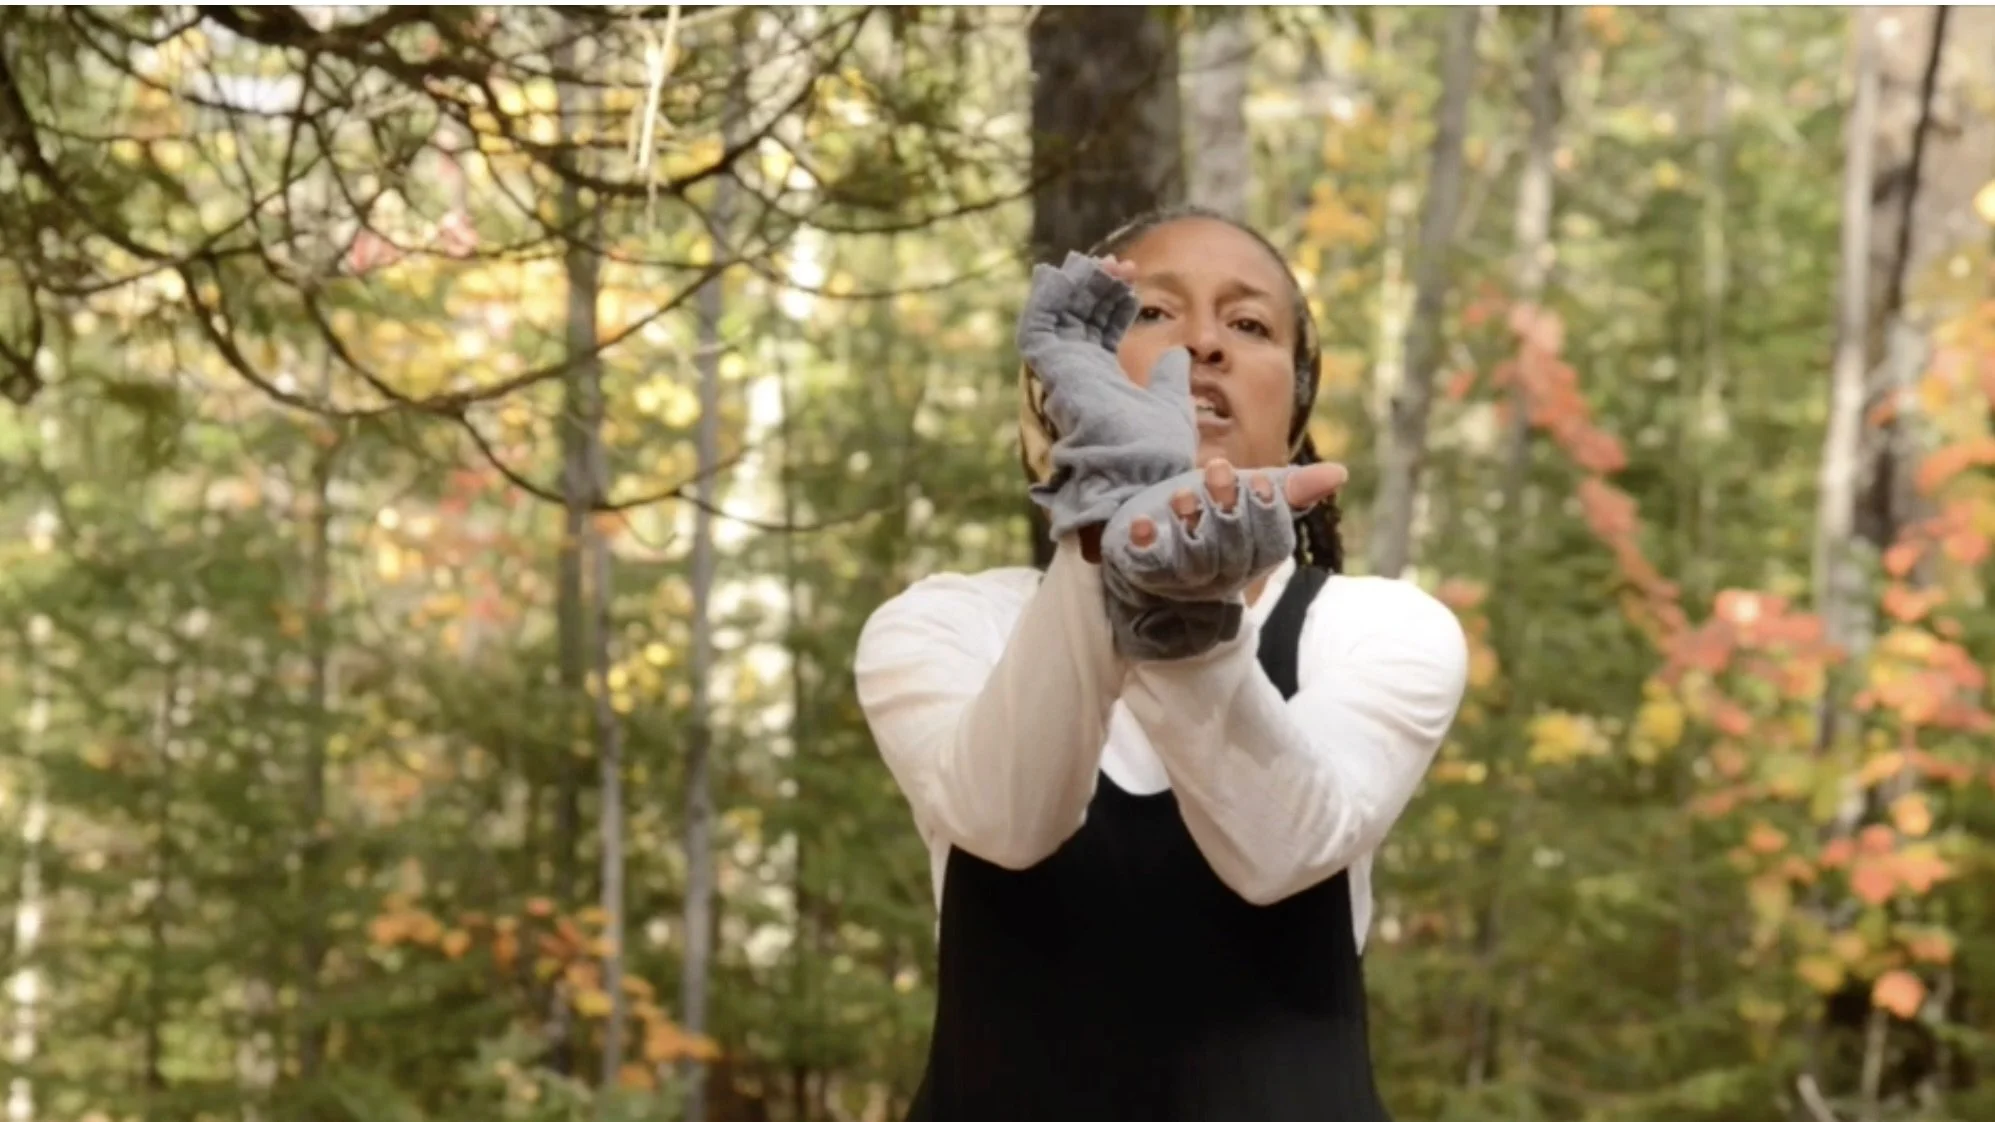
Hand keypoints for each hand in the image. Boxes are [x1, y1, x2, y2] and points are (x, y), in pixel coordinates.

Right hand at [1019, 252, 1199, 541]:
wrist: (1144, 477)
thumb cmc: (1157, 455)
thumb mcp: (1170, 404)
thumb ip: (1169, 380)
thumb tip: (1176, 356)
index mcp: (1102, 382)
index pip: (1097, 330)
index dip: (1111, 300)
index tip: (1132, 276)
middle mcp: (1078, 377)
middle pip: (1076, 318)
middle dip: (1094, 286)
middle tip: (1118, 263)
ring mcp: (1064, 375)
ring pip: (1056, 318)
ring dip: (1074, 285)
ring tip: (1100, 262)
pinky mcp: (1055, 374)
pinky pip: (1038, 328)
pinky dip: (1045, 299)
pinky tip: (1060, 273)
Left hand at [1101, 458, 1348, 604]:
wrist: (1153, 541)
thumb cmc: (1209, 514)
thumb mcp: (1248, 495)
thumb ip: (1290, 488)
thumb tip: (1340, 473)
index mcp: (1254, 556)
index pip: (1272, 544)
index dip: (1268, 515)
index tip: (1262, 481)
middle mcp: (1223, 574)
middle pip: (1234, 553)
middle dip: (1228, 511)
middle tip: (1216, 467)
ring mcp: (1184, 580)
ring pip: (1196, 563)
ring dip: (1191, 525)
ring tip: (1182, 494)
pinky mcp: (1146, 573)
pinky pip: (1149, 568)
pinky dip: (1145, 545)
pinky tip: (1140, 525)